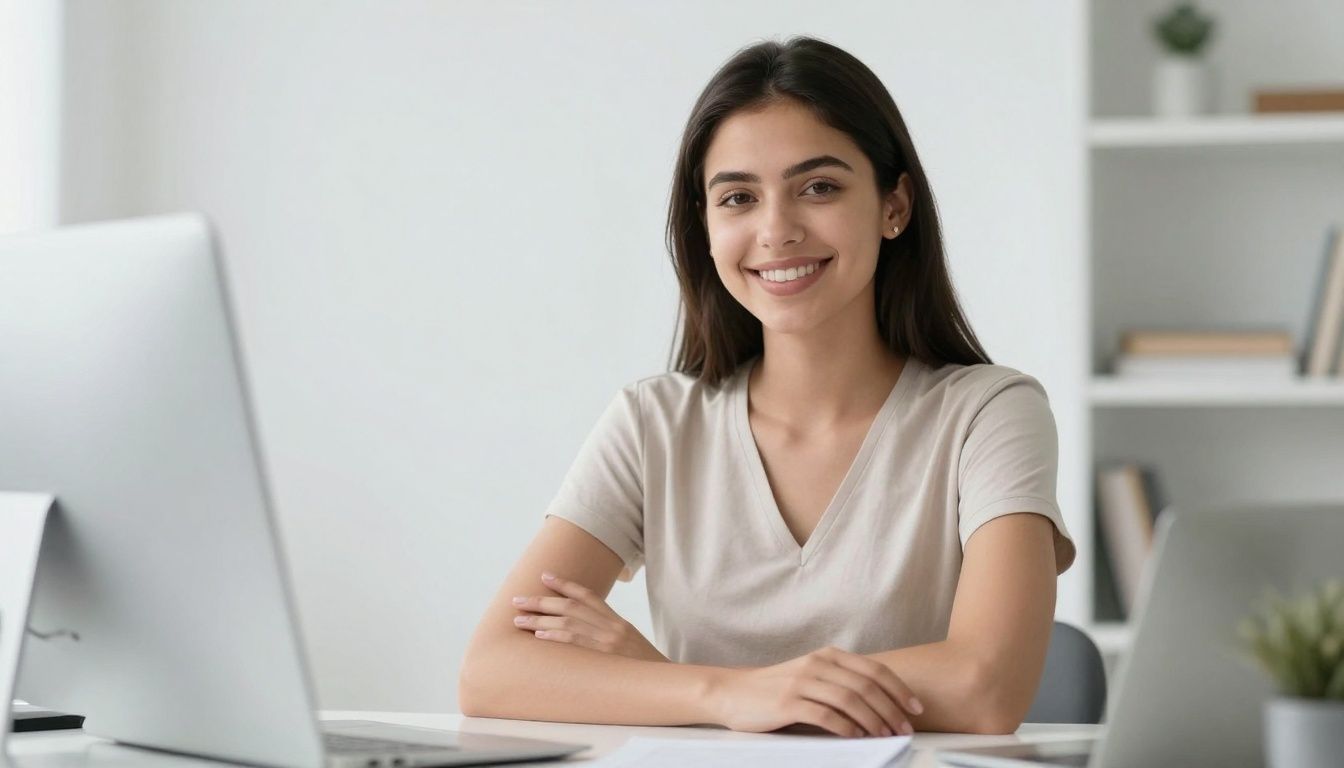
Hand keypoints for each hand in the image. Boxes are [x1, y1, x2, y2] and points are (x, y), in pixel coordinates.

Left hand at [510, 572, 668, 662]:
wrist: (667, 681)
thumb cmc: (645, 667)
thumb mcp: (630, 643)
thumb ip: (609, 633)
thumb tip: (582, 630)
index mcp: (618, 621)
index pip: (587, 595)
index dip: (564, 584)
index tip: (544, 576)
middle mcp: (612, 626)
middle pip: (570, 606)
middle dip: (541, 601)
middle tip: (518, 599)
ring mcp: (609, 641)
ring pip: (568, 622)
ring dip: (540, 619)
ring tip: (519, 619)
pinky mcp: (606, 656)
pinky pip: (576, 642)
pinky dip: (555, 636)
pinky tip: (539, 635)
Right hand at [709, 646, 922, 737]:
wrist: (734, 692)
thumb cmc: (777, 689)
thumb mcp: (812, 676)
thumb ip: (840, 683)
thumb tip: (881, 706)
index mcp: (828, 656)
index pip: (873, 670)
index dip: (899, 689)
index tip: (916, 708)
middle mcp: (817, 664)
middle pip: (866, 686)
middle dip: (891, 710)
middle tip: (904, 729)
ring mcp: (802, 682)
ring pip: (850, 700)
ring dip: (873, 720)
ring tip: (885, 736)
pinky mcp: (788, 702)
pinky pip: (825, 715)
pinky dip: (846, 728)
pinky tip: (856, 738)